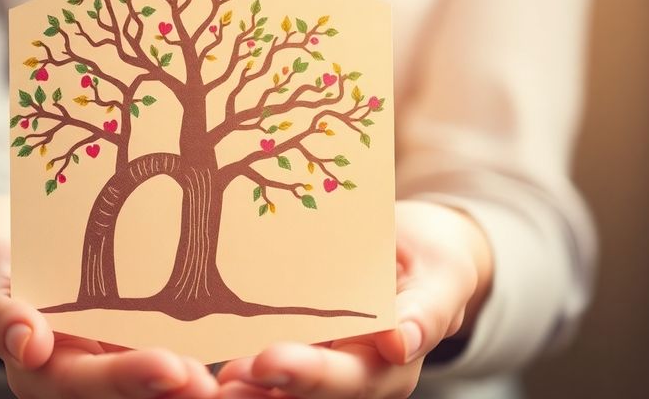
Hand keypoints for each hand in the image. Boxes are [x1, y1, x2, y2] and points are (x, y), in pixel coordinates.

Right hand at [0, 196, 217, 398]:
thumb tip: (26, 344)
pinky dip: (207, 369)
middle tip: (214, 382)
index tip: (168, 368)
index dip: (127, 379)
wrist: (15, 249)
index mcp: (42, 369)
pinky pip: (174, 367)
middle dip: (173, 390)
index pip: (84, 382)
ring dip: (194, 388)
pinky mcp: (141, 347)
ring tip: (237, 382)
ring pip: (158, 387)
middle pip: (130, 393)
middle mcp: (82, 378)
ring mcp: (113, 366)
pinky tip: (250, 360)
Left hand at [216, 200, 493, 398]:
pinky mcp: (301, 360)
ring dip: (250, 392)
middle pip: (312, 393)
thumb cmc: (430, 263)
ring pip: (286, 393)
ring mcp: (328, 372)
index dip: (311, 375)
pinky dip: (242, 378)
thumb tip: (401, 341)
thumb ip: (428, 308)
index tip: (271, 361)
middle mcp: (359, 377)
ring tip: (210, 383)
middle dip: (270, 387)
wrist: (418, 262)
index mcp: (394, 361)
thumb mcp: (442, 276)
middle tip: (232, 373)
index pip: (351, 375)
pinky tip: (206, 373)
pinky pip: (270, 378)